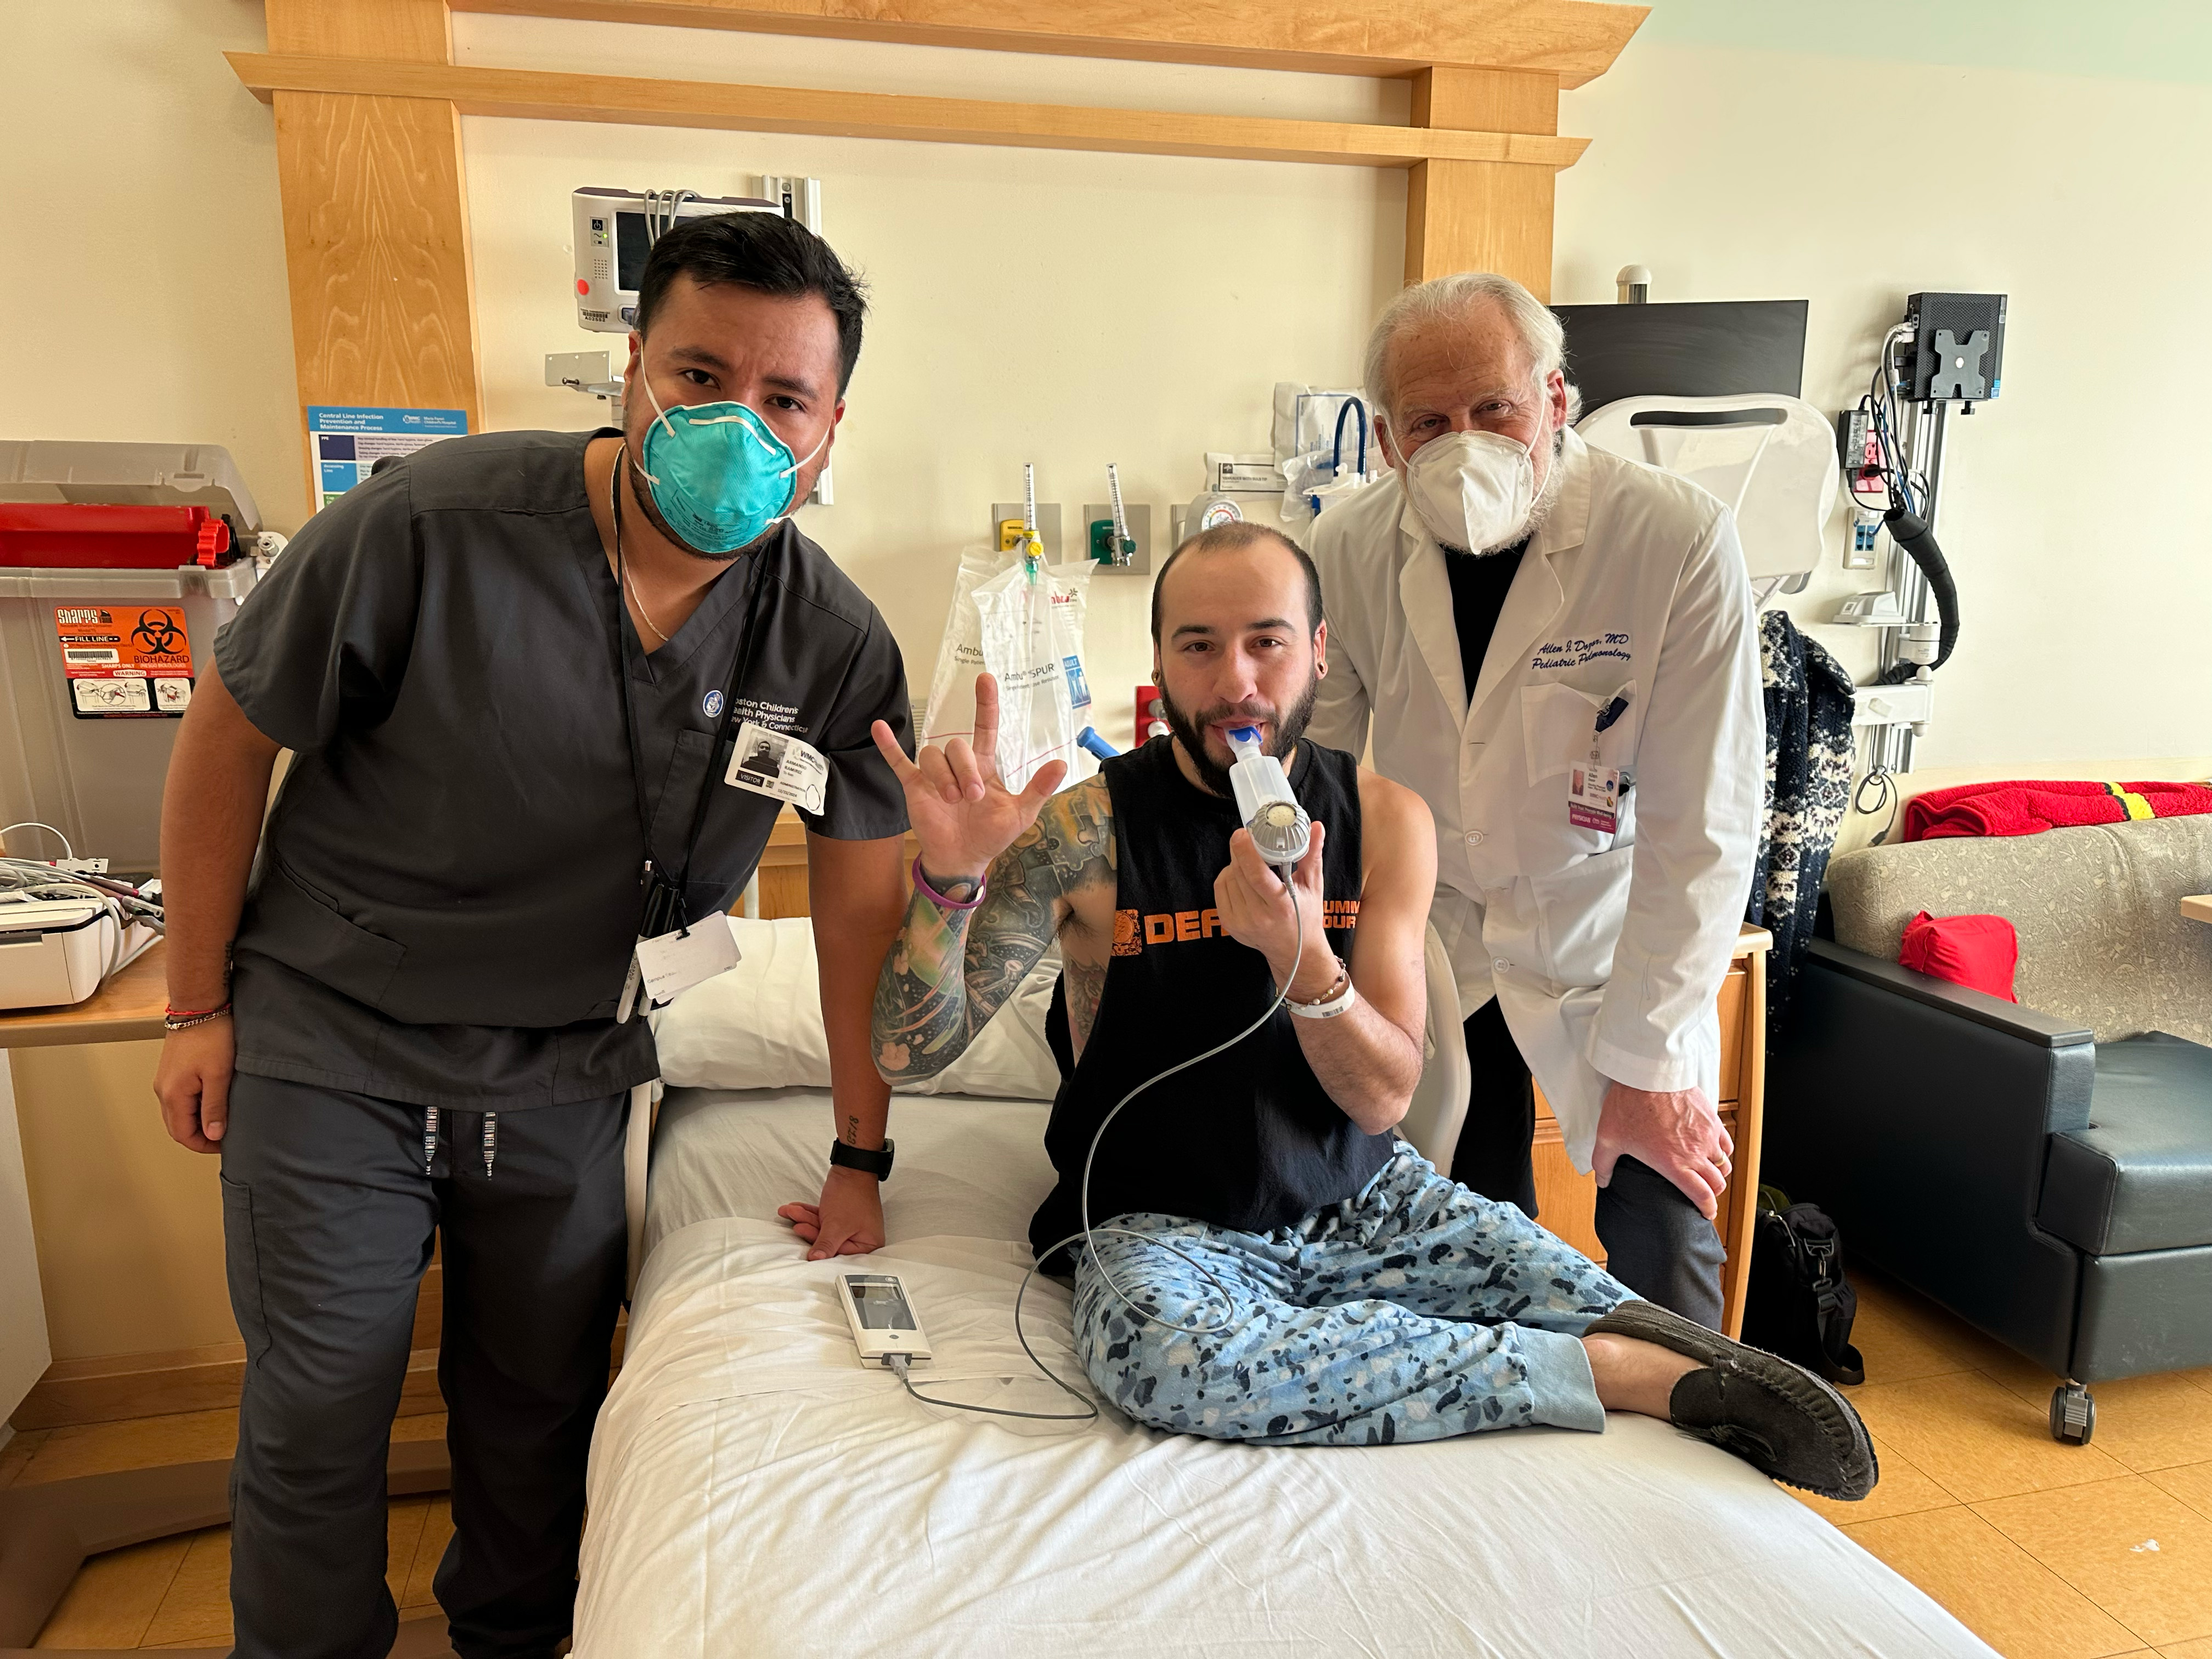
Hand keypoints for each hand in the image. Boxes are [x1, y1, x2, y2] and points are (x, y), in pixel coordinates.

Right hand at [153, 1019, 234, 1153]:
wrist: (199, 1006)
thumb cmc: (211, 1035)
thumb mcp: (219, 1075)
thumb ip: (215, 1107)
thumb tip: (214, 1134)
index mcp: (173, 1095)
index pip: (183, 1134)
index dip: (204, 1145)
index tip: (224, 1145)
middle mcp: (163, 1089)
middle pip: (177, 1126)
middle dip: (199, 1136)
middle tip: (225, 1137)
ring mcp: (165, 1080)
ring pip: (178, 1113)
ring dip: (196, 1121)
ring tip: (221, 1120)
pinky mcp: (171, 1071)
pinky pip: (179, 1098)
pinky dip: (193, 1107)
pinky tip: (212, 1102)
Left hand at [776, 1167, 884, 1260]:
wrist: (851, 1167)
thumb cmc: (851, 1195)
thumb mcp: (836, 1225)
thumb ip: (825, 1244)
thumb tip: (816, 1260)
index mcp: (868, 1243)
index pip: (841, 1254)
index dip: (821, 1249)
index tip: (805, 1245)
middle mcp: (861, 1237)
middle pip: (830, 1241)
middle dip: (809, 1229)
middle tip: (796, 1223)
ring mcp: (851, 1226)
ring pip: (824, 1228)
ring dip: (805, 1219)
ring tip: (791, 1211)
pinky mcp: (841, 1216)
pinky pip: (824, 1219)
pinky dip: (810, 1213)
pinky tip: (795, 1209)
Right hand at [870, 672, 1066, 885]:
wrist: (963, 859)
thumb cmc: (991, 835)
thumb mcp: (1021, 814)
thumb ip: (1038, 789)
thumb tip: (1062, 763)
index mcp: (984, 766)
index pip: (985, 727)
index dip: (986, 704)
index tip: (985, 679)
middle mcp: (958, 765)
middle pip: (957, 746)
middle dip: (965, 771)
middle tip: (973, 797)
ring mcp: (935, 775)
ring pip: (932, 755)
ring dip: (943, 776)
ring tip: (951, 800)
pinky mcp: (915, 787)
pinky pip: (899, 762)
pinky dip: (889, 746)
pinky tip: (879, 728)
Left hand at [1214, 821, 1334, 996]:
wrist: (1294, 951)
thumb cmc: (1305, 916)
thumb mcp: (1313, 885)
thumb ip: (1312, 854)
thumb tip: (1316, 827)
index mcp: (1281, 906)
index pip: (1257, 875)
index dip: (1246, 851)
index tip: (1243, 833)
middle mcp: (1259, 916)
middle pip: (1239, 872)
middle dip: (1241, 850)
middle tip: (1250, 838)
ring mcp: (1241, 922)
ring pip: (1228, 877)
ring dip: (1236, 862)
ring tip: (1252, 862)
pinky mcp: (1229, 924)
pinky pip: (1221, 887)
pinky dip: (1229, 876)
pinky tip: (1243, 877)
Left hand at [1592, 1080, 1734, 1220]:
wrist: (1647, 1073)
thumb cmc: (1629, 1104)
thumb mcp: (1609, 1138)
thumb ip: (1604, 1164)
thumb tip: (1603, 1181)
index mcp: (1674, 1164)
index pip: (1702, 1195)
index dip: (1708, 1208)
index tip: (1706, 1213)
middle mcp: (1696, 1153)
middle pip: (1718, 1183)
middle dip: (1714, 1193)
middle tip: (1706, 1194)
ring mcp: (1707, 1135)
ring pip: (1724, 1162)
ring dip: (1718, 1171)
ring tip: (1708, 1172)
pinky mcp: (1711, 1118)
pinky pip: (1726, 1141)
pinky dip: (1722, 1150)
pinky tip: (1713, 1149)